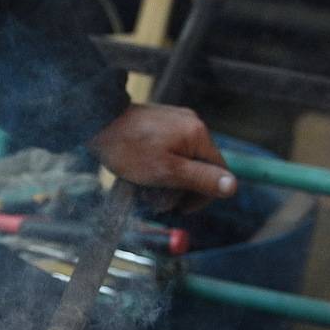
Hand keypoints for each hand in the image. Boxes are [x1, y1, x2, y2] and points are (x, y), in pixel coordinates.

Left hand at [89, 103, 236, 212]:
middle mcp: (191, 123)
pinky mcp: (160, 121)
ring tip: (148, 189)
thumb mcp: (167, 172)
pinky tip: (143, 172)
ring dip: (171, 178)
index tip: (181, 208)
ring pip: (184, 158)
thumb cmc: (129, 150)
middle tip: (160, 202)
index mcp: (198, 134)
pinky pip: (170, 148)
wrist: (96, 122)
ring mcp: (175, 120)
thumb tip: (233, 186)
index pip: (218, 171)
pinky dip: (162, 164)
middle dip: (184, 188)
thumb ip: (201, 179)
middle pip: (201, 165)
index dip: (204, 195)